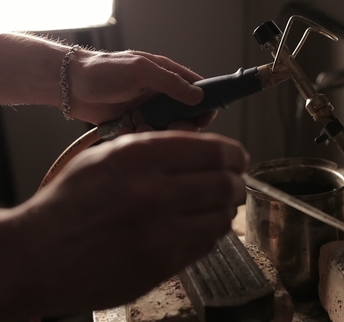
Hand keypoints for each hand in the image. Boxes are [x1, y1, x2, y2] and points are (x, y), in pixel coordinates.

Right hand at [0, 131, 248, 318]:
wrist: (38, 255)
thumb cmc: (71, 202)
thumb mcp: (107, 156)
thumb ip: (157, 147)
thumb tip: (204, 144)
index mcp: (138, 157)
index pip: (214, 150)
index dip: (235, 154)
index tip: (238, 158)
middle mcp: (153, 192)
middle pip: (226, 183)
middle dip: (237, 182)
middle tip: (235, 183)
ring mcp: (160, 233)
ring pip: (223, 216)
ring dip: (227, 209)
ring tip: (217, 205)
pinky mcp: (162, 265)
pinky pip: (208, 243)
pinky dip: (211, 231)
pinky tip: (201, 226)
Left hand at [68, 49, 210, 128]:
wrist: (69, 85)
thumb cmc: (103, 70)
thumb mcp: (141, 71)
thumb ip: (171, 83)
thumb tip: (199, 97)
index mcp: (167, 75)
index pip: (199, 91)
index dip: (206, 106)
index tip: (203, 119)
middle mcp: (162, 94)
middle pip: (187, 116)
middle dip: (182, 126)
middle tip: (170, 128)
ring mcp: (149, 110)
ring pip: (168, 130)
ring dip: (159, 132)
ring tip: (141, 127)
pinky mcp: (134, 124)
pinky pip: (148, 137)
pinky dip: (140, 136)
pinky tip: (126, 130)